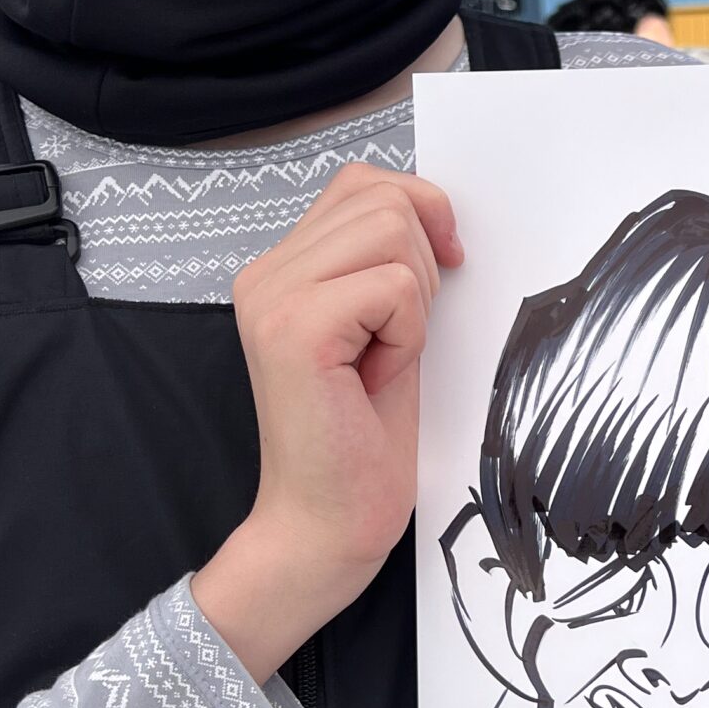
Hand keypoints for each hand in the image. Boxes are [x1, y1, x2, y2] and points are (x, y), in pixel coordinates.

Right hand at [191, 164, 461, 682]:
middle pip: (383, 199)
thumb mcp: (383, 327)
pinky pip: (396, 287)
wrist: (326, 524)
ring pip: (392, 231)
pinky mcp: (294, 329)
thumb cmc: (361, 439)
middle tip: (399, 337)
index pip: (363, 183)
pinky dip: (408, 334)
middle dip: (422, 263)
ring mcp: (272, 297)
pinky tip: (375, 378)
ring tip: (383, 356)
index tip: (444, 267)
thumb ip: (385, 262)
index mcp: (280, 267)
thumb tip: (432, 209)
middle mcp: (264, 272)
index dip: (420, 213)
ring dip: (414, 299)